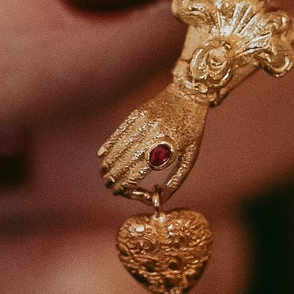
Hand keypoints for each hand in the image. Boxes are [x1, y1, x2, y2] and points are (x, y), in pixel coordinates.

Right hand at [98, 82, 209, 199]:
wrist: (190, 94)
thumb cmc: (192, 130)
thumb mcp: (190, 156)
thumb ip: (176, 180)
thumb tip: (162, 199)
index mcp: (168, 148)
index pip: (139, 171)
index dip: (126, 184)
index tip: (119, 192)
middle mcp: (154, 134)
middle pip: (126, 160)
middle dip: (114, 175)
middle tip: (108, 185)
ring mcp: (144, 122)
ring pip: (120, 147)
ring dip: (109, 162)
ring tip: (103, 174)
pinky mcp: (138, 113)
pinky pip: (119, 131)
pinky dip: (109, 144)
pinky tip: (101, 154)